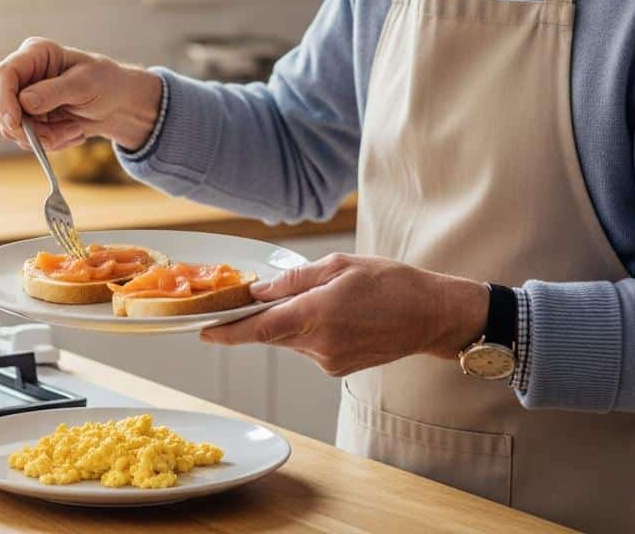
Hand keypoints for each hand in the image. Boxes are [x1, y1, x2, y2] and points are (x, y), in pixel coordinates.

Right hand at [0, 37, 162, 152]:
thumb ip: (54, 91)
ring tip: (74, 129)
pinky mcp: (29, 119)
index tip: (15, 122)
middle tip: (55, 136)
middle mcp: (24, 75)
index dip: (4, 99)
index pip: (4, 74)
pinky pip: (26, 139)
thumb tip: (25, 101)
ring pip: (12, 128)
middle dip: (27, 128)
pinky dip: (50, 142)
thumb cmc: (105, 83)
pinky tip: (72, 132)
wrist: (117, 104)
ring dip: (44, 137)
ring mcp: (23, 99)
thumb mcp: (85, 84)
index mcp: (35, 54)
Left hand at [200, 253, 487, 376]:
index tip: (203, 330)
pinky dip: (308, 329)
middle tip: (253, 296)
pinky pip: (309, 346)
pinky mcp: (339, 368)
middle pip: (272, 333)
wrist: (431, 315)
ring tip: (320, 296)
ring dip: (290, 320)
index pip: (259, 328)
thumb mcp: (339, 266)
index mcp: (317, 314)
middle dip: (259, 317)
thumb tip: (260, 290)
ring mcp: (330, 360)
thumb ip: (294, 280)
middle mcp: (319, 344)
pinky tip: (334, 313)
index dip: (227, 331)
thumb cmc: (390, 283)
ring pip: (291, 339)